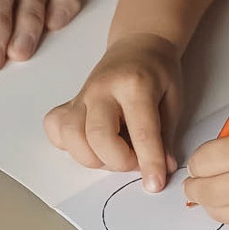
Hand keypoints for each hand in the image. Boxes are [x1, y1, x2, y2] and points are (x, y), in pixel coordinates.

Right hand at [43, 33, 183, 189]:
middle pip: (98, 136)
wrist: (138, 45)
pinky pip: (55, 128)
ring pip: (71, 136)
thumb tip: (160, 170)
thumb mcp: (173, 100)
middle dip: (118, 161)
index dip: (149, 162)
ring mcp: (82, 95)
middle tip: (136, 161)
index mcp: (135, 84)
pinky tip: (89, 144)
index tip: (154, 184)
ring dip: (93, 157)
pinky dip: (68, 144)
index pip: (141, 131)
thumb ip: (165, 137)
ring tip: (114, 154)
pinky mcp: (70, 102)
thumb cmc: (158, 73)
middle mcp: (103, 89)